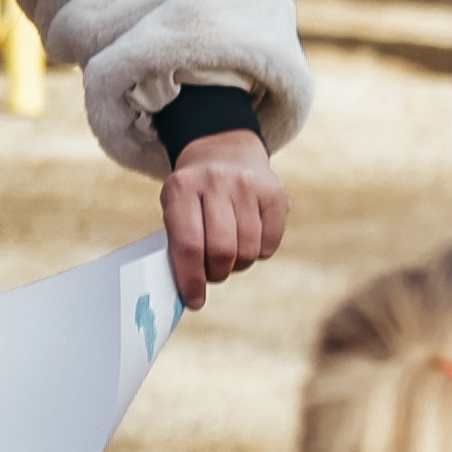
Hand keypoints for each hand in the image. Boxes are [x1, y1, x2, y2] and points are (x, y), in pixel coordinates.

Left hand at [159, 131, 285, 298]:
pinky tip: (248, 240)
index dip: (191, 279)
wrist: (224, 151)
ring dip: (238, 264)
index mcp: (182, 187)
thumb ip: (179, 244)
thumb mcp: (175, 207)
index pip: (188, 245)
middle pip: (222, 250)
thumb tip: (188, 293)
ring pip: (249, 250)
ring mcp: (249, 185)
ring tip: (230, 256)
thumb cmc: (193, 193)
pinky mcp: (276, 192)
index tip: (194, 300)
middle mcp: (217, 182)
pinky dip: (259, 253)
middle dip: (217, 273)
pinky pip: (270, 243)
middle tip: (213, 274)